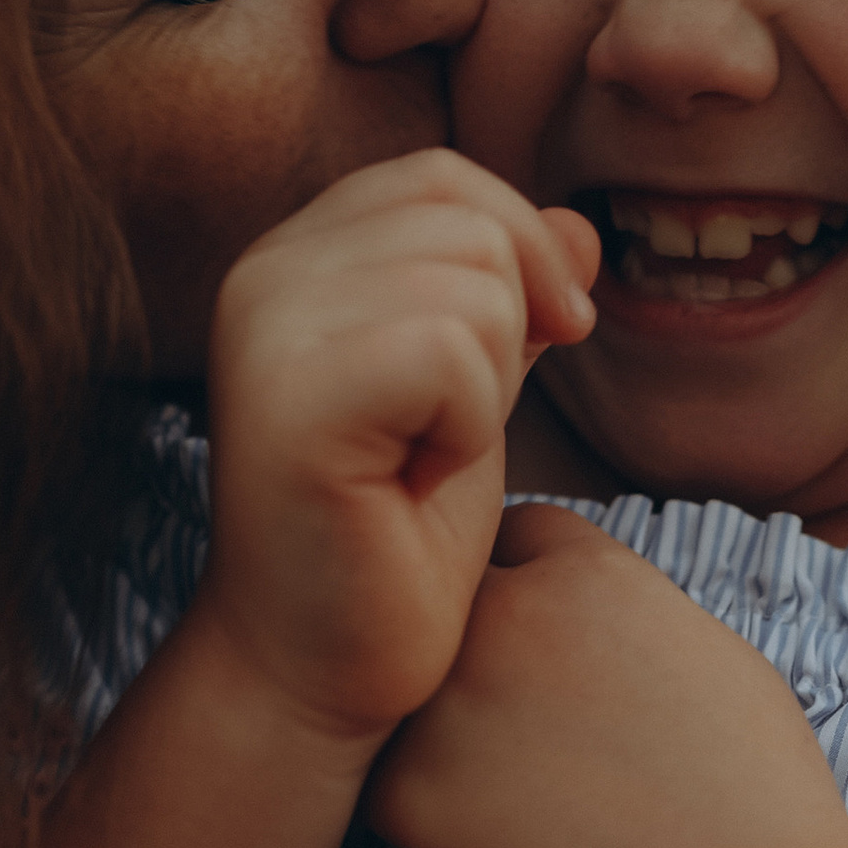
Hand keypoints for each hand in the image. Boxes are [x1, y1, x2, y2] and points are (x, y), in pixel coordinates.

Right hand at [190, 159, 597, 754]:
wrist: (316, 670)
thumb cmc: (391, 542)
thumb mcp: (474, 396)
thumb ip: (514, 301)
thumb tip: (582, 227)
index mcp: (297, 258)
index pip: (443, 177)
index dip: (522, 248)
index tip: (545, 343)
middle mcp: (265, 274)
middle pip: (468, 219)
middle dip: (507, 332)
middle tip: (444, 433)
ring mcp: (266, 328)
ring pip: (473, 285)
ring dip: (488, 391)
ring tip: (419, 459)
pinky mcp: (289, 396)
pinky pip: (450, 350)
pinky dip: (467, 427)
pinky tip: (410, 481)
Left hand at [365, 504, 847, 847]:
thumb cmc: (758, 805)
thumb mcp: (718, 659)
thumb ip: (634, 614)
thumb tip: (595, 626)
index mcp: (589, 575)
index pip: (518, 534)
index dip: (532, 586)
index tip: (545, 641)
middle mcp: (506, 619)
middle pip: (454, 605)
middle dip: (478, 645)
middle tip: (518, 719)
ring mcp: (444, 706)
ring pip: (405, 692)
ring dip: (437, 724)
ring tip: (509, 792)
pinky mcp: (406, 798)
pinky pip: (386, 783)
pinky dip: (424, 810)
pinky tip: (491, 846)